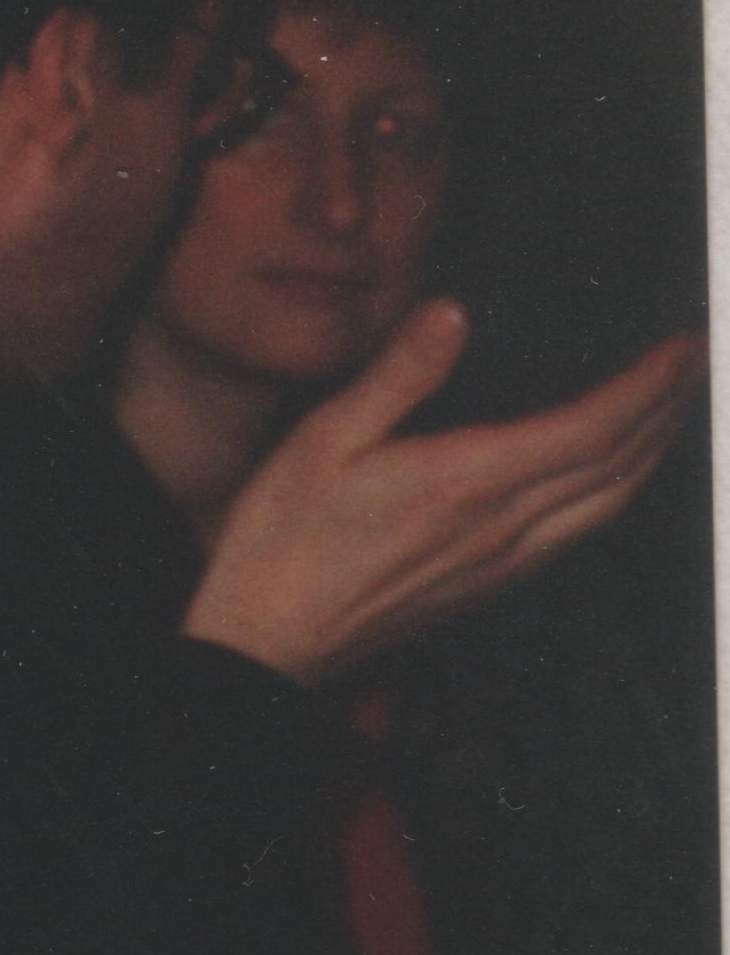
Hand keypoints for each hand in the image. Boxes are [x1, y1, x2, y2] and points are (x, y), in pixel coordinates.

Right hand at [182, 306, 703, 683]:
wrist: (267, 639)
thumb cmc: (282, 545)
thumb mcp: (320, 440)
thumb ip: (396, 375)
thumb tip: (451, 315)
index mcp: (466, 480)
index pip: (593, 426)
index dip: (650, 383)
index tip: (683, 344)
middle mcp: (499, 525)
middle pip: (621, 465)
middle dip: (670, 410)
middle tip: (696, 365)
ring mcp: (500, 561)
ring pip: (611, 504)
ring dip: (654, 453)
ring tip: (672, 411)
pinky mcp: (488, 585)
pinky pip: (579, 534)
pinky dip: (617, 495)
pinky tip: (612, 479)